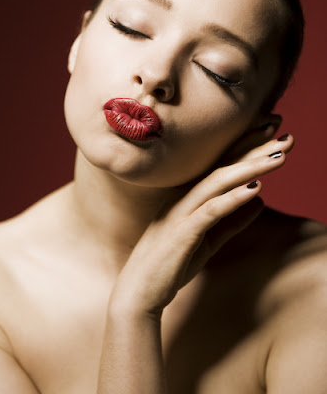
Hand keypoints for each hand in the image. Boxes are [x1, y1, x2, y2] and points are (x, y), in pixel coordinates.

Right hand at [110, 135, 293, 317]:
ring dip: (250, 167)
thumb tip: (260, 201)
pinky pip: (211, 210)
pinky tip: (256, 189)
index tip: (273, 130)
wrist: (140, 292)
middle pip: (224, 165)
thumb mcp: (208, 241)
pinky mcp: (182, 231)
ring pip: (219, 181)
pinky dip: (234, 198)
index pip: (222, 164)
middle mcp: (184, 196)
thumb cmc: (170, 264)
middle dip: (254, 147)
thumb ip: (232, 220)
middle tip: (284, 133)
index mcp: (189, 195)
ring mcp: (181, 211)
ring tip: (278, 157)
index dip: (247, 146)